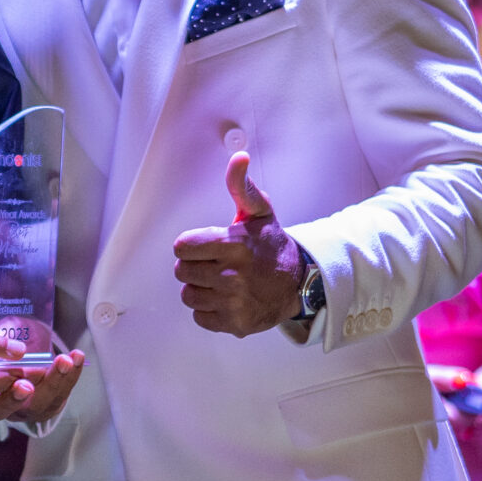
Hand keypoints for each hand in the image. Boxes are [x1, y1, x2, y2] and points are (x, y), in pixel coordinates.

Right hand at [0, 347, 87, 428]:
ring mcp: (35, 409)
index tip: (24, 384)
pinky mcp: (52, 403)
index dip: (12, 397)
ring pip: (52, 397)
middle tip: (61, 364)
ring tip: (71, 357)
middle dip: (49, 384)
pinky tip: (77, 356)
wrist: (12, 366)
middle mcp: (15, 410)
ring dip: (64, 375)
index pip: (0, 406)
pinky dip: (72, 373)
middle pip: (32, 404)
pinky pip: (64, 390)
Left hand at [170, 152, 304, 337]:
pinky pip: (200, 317)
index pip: (182, 247)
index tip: (205, 246)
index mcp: (234, 245)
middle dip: (195, 266)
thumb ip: (241, 186)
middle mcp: (233, 274)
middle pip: (182, 272)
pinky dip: (209, 310)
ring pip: (189, 296)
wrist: (299, 283)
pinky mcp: (235, 323)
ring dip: (201, 289)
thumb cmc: (272, 246)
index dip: (190, 245)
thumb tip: (238, 157)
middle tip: (216, 263)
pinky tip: (226, 299)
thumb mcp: (259, 212)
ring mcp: (234, 301)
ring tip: (221, 281)